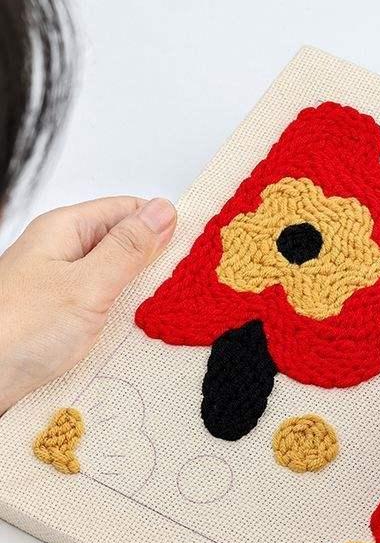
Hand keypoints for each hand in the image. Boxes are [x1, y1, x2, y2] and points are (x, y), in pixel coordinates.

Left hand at [0, 197, 175, 413]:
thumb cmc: (19, 332)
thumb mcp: (87, 285)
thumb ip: (128, 249)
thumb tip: (163, 210)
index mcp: (65, 230)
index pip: (127, 210)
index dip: (162, 225)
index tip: (195, 248)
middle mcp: (64, 252)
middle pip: (125, 243)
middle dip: (157, 262)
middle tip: (189, 284)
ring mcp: (65, 284)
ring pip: (119, 277)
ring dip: (144, 292)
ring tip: (170, 308)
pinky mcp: (67, 314)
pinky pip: (108, 304)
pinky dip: (128, 314)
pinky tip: (143, 328)